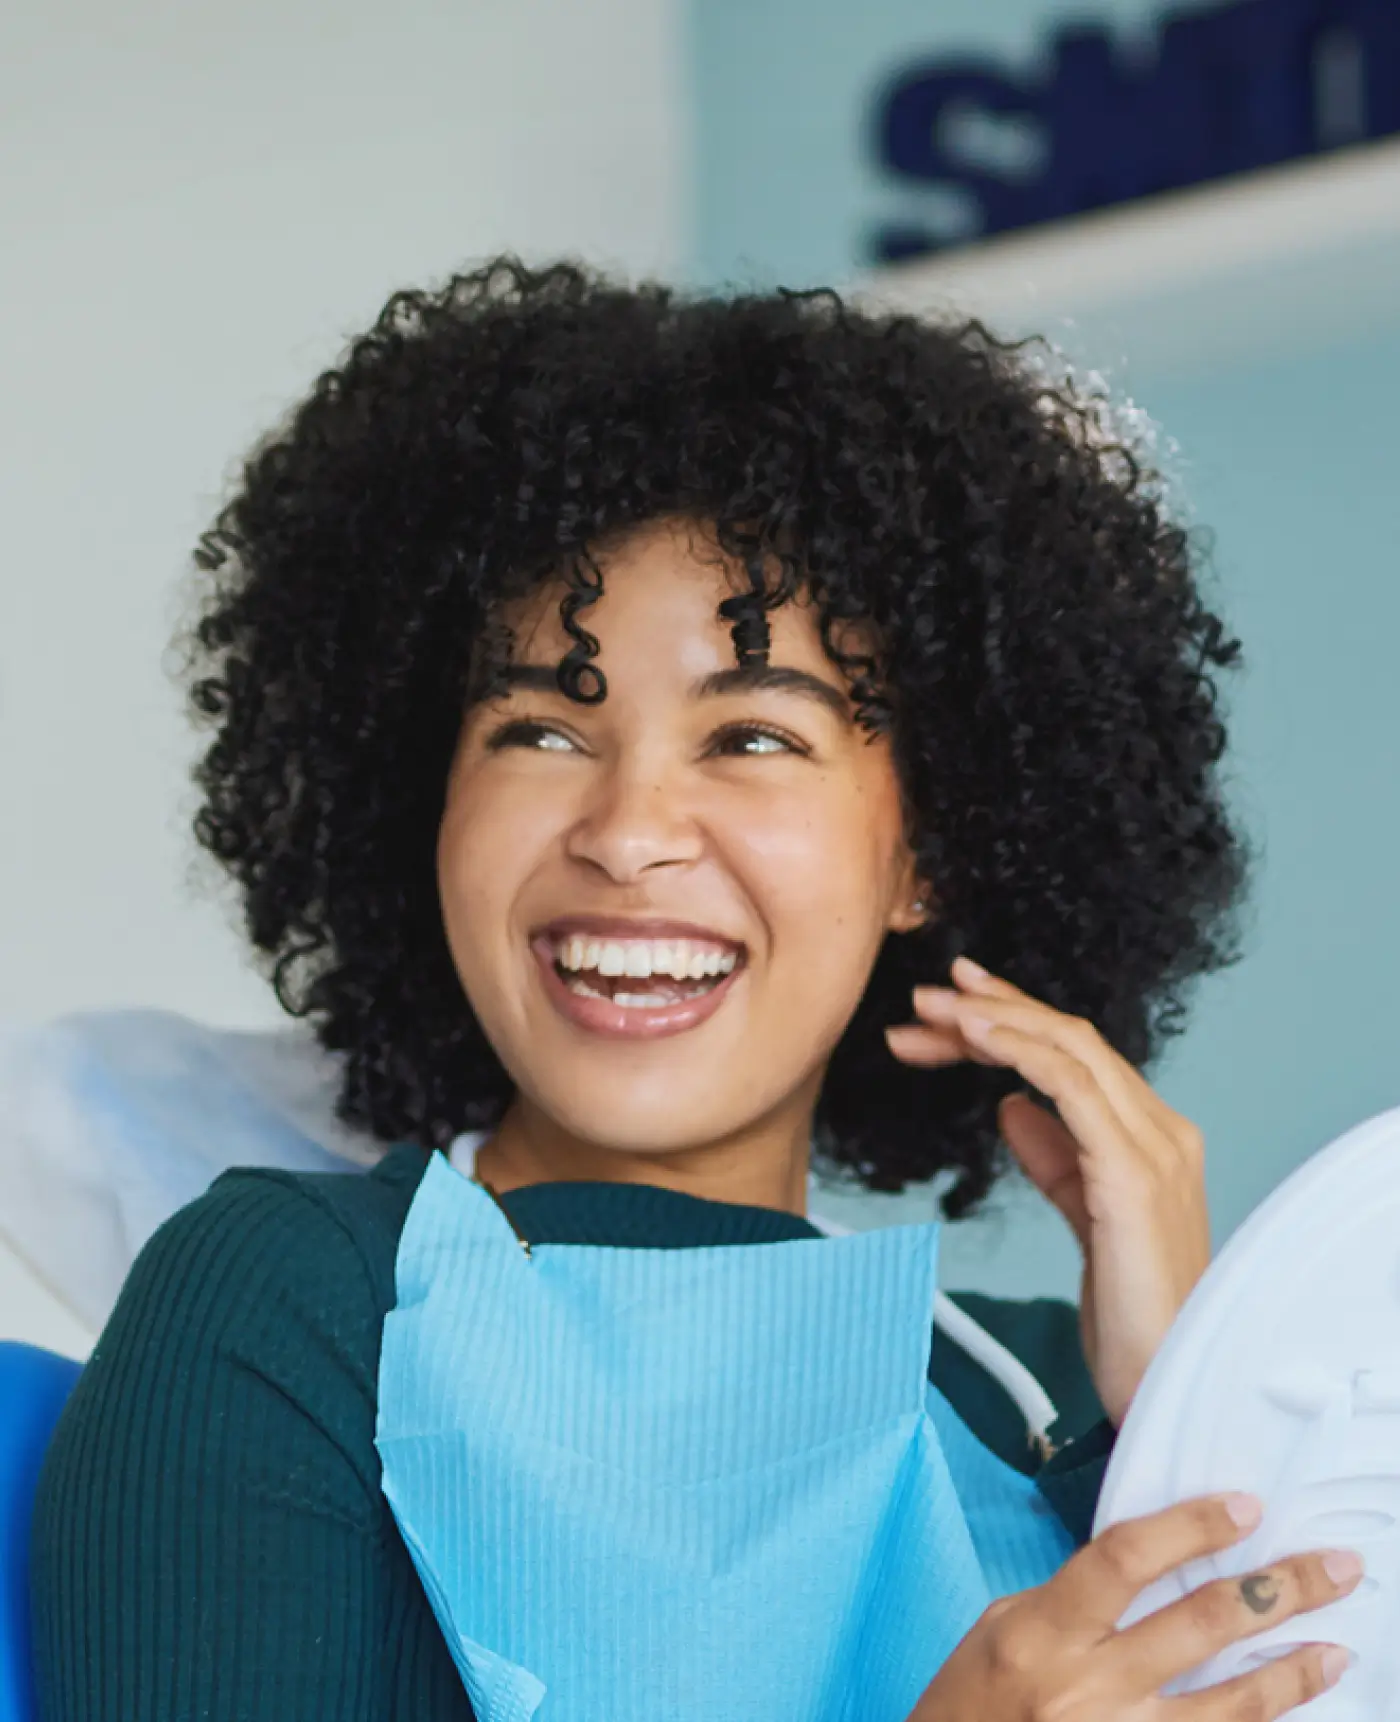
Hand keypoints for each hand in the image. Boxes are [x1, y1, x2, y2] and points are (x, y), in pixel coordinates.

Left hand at [885, 956, 1209, 1423]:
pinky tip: (975, 1037)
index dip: (1015, 1020)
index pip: (1077, 1055)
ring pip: (1071, 1048)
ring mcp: (1155, 1149)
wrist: (1167, 1387)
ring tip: (932, 1008)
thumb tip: (1009, 1106)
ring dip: (994, 1019)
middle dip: (993, 1008)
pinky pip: (1072, 1088)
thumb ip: (1055, 1160)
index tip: (954, 1002)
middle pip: (1070, 1039)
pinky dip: (1020, 1050)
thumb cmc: (1133, 1320)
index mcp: (1153, 1139)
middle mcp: (1163, 1132)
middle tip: (926, 992)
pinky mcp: (1134, 1176)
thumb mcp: (1084, 1223)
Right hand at [909, 1494, 1358, 1719]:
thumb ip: (1072, 1599)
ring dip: (1290, 1671)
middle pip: (1198, 1624)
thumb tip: (1148, 1568)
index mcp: (1042, 1630)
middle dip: (1276, 1590)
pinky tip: (1291, 1708)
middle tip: (1332, 1566)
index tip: (1245, 1507)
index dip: (1191, 1527)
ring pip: (1229, 1703)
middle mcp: (1084, 1686)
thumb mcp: (1002, 1628)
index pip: (1126, 1558)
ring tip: (1334, 1646)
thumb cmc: (970, 1703)